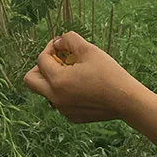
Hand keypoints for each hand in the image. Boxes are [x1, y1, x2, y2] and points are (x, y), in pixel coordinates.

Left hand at [23, 31, 143, 123]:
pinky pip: (59, 102)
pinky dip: (64, 92)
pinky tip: (82, 86)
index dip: (49, 48)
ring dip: (53, 79)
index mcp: (57, 80)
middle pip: (30, 81)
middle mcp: (55, 98)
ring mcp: (63, 109)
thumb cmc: (109, 73)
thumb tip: (57, 41)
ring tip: (73, 72)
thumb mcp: (89, 50)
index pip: (41, 60)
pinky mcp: (72, 117)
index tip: (61, 45)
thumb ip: (69, 40)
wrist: (126, 100)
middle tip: (56, 60)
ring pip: (45, 92)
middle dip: (40, 67)